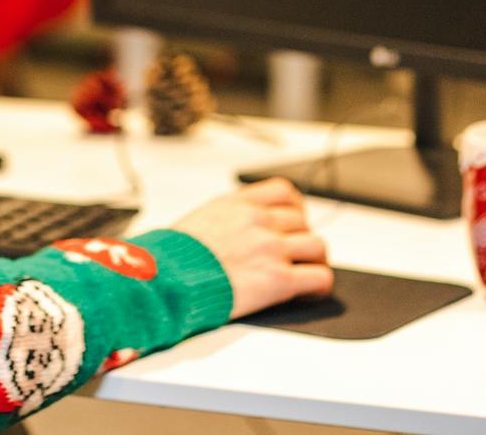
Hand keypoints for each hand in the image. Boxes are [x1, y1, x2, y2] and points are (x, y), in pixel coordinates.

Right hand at [172, 179, 332, 318]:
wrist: (166, 279)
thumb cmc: (172, 258)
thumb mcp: (199, 220)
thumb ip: (227, 219)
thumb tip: (238, 231)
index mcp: (238, 203)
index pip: (284, 192)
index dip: (294, 209)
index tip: (291, 223)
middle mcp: (258, 220)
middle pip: (302, 222)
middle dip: (300, 239)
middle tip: (293, 257)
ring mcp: (271, 248)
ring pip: (317, 246)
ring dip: (314, 260)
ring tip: (305, 275)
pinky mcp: (278, 279)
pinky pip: (319, 277)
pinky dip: (319, 286)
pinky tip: (308, 292)